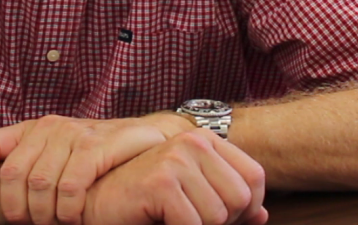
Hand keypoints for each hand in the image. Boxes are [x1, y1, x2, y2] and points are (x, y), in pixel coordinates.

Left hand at [0, 113, 189, 223]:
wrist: (145, 139)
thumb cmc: (97, 155)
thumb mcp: (58, 155)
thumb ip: (32, 166)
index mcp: (32, 129)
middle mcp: (48, 127)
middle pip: (13, 174)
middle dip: (16, 208)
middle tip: (30, 224)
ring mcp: (72, 134)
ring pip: (40, 183)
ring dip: (43, 214)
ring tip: (54, 223)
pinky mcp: (95, 145)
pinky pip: (70, 186)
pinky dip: (68, 210)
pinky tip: (74, 218)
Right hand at [83, 130, 267, 224]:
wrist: (95, 203)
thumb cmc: (143, 203)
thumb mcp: (192, 198)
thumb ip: (226, 202)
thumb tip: (262, 215)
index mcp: (205, 140)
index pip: (254, 178)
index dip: (245, 209)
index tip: (217, 219)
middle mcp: (193, 142)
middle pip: (240, 199)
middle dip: (221, 223)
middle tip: (187, 221)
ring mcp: (175, 158)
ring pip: (218, 217)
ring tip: (170, 220)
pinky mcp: (160, 181)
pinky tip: (159, 222)